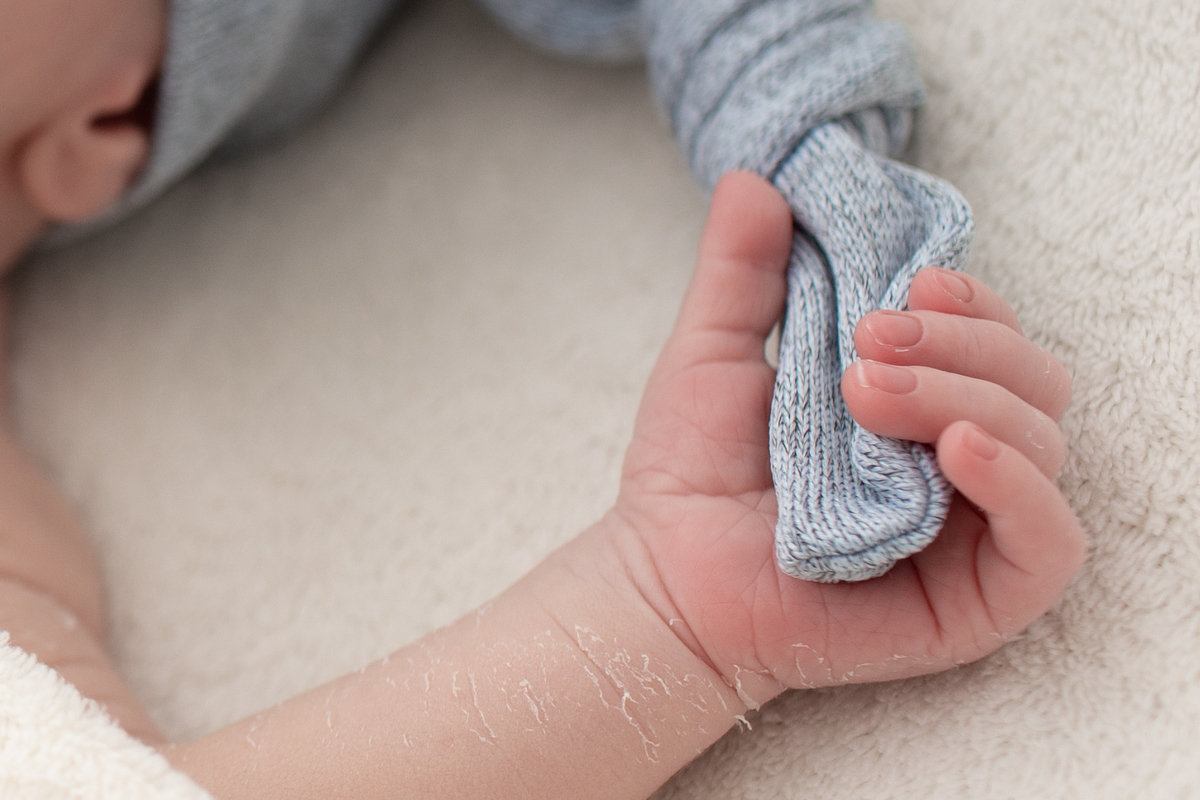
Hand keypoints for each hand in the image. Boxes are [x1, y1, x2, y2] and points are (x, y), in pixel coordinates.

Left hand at [609, 172, 1084, 706]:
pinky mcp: (979, 597)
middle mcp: (957, 456)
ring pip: (1043, 442)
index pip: (992, 333)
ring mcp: (973, 526)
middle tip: (867, 342)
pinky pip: (1050, 543)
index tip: (907, 281)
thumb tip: (752, 177)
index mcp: (916, 396)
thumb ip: (740, 270)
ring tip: (868, 393)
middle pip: (1030, 378)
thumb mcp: (711, 352)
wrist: (665, 576)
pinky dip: (1022, 486)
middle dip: (962, 343)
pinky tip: (958, 450)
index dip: (970, 298)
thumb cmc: (691, 472)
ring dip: (969, 395)